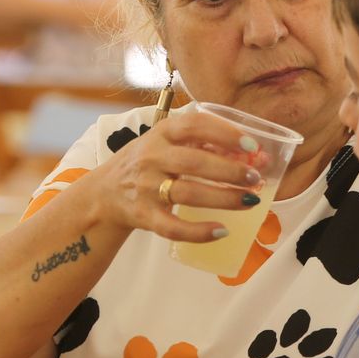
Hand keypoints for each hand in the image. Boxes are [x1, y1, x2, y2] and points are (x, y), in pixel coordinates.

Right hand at [85, 109, 268, 242]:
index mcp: (161, 133)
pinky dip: (199, 232)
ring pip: (188, 194)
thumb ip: (203, 144)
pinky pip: (173, 227)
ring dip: (223, 198)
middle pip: (195, 162)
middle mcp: (152, 157)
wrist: (104, 194)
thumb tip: (255, 156)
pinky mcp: (144, 216)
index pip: (195, 125)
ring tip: (249, 200)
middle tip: (255, 178)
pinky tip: (222, 231)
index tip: (251, 146)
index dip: (225, 134)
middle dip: (230, 171)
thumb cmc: (146, 164)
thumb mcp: (165, 143)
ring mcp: (146, 188)